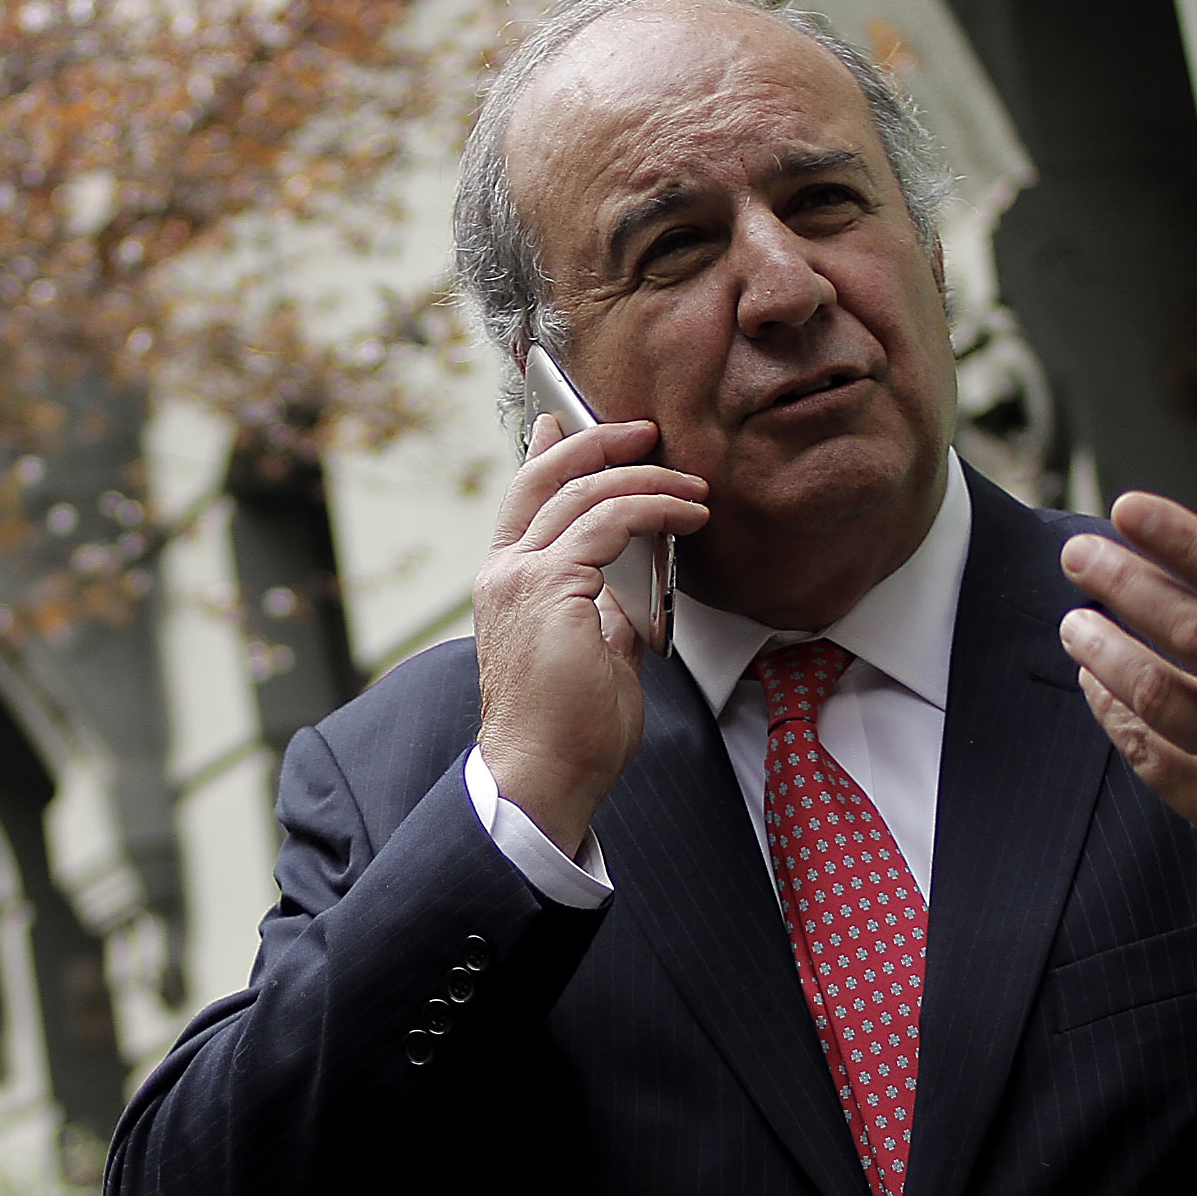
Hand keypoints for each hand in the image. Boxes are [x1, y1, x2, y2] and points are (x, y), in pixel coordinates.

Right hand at [476, 416, 710, 857]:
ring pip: (584, 492)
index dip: (547, 454)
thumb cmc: (568, 731)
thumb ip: (600, 610)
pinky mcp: (551, 585)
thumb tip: (627, 591)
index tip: (567, 422)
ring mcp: (522, 575)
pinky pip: (609, 521)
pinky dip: (655, 507)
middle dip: (598, 442)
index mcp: (506, 585)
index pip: (523, 500)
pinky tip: (689, 513)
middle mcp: (504, 572)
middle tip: (646, 432)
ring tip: (692, 485)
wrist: (545, 773)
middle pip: (546, 478)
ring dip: (646, 478)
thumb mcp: (591, 652)